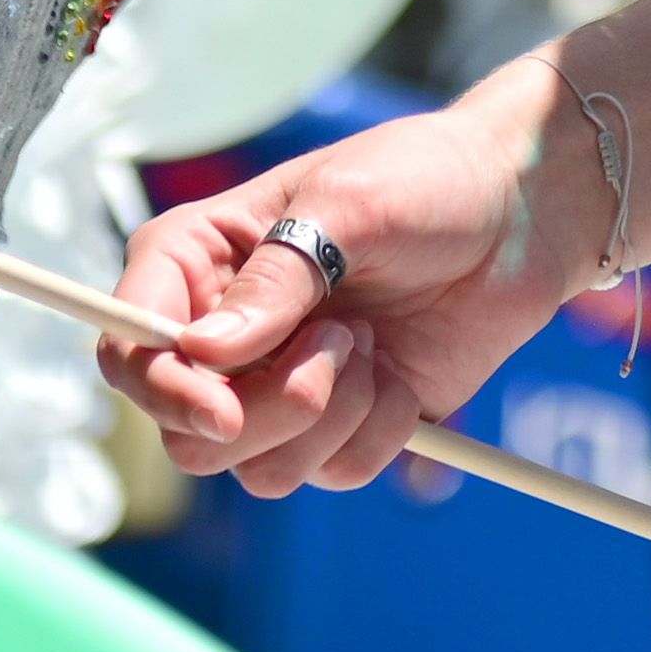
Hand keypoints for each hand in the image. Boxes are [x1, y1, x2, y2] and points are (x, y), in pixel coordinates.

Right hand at [106, 55, 602, 495]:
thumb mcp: (348, 205)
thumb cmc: (425, 178)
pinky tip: (400, 375)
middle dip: (269, 410)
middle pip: (189, 433)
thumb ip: (276, 279)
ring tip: (371, 347)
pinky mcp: (342, 423)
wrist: (520, 214)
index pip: (130, 347)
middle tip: (341, 341)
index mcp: (198, 261)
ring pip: (258, 469)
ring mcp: (282, 385)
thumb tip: (202, 353)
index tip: (222, 408)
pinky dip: (377, 432)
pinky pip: (333, 472)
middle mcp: (227, 334)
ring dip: (328, 417)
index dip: (160, 391)